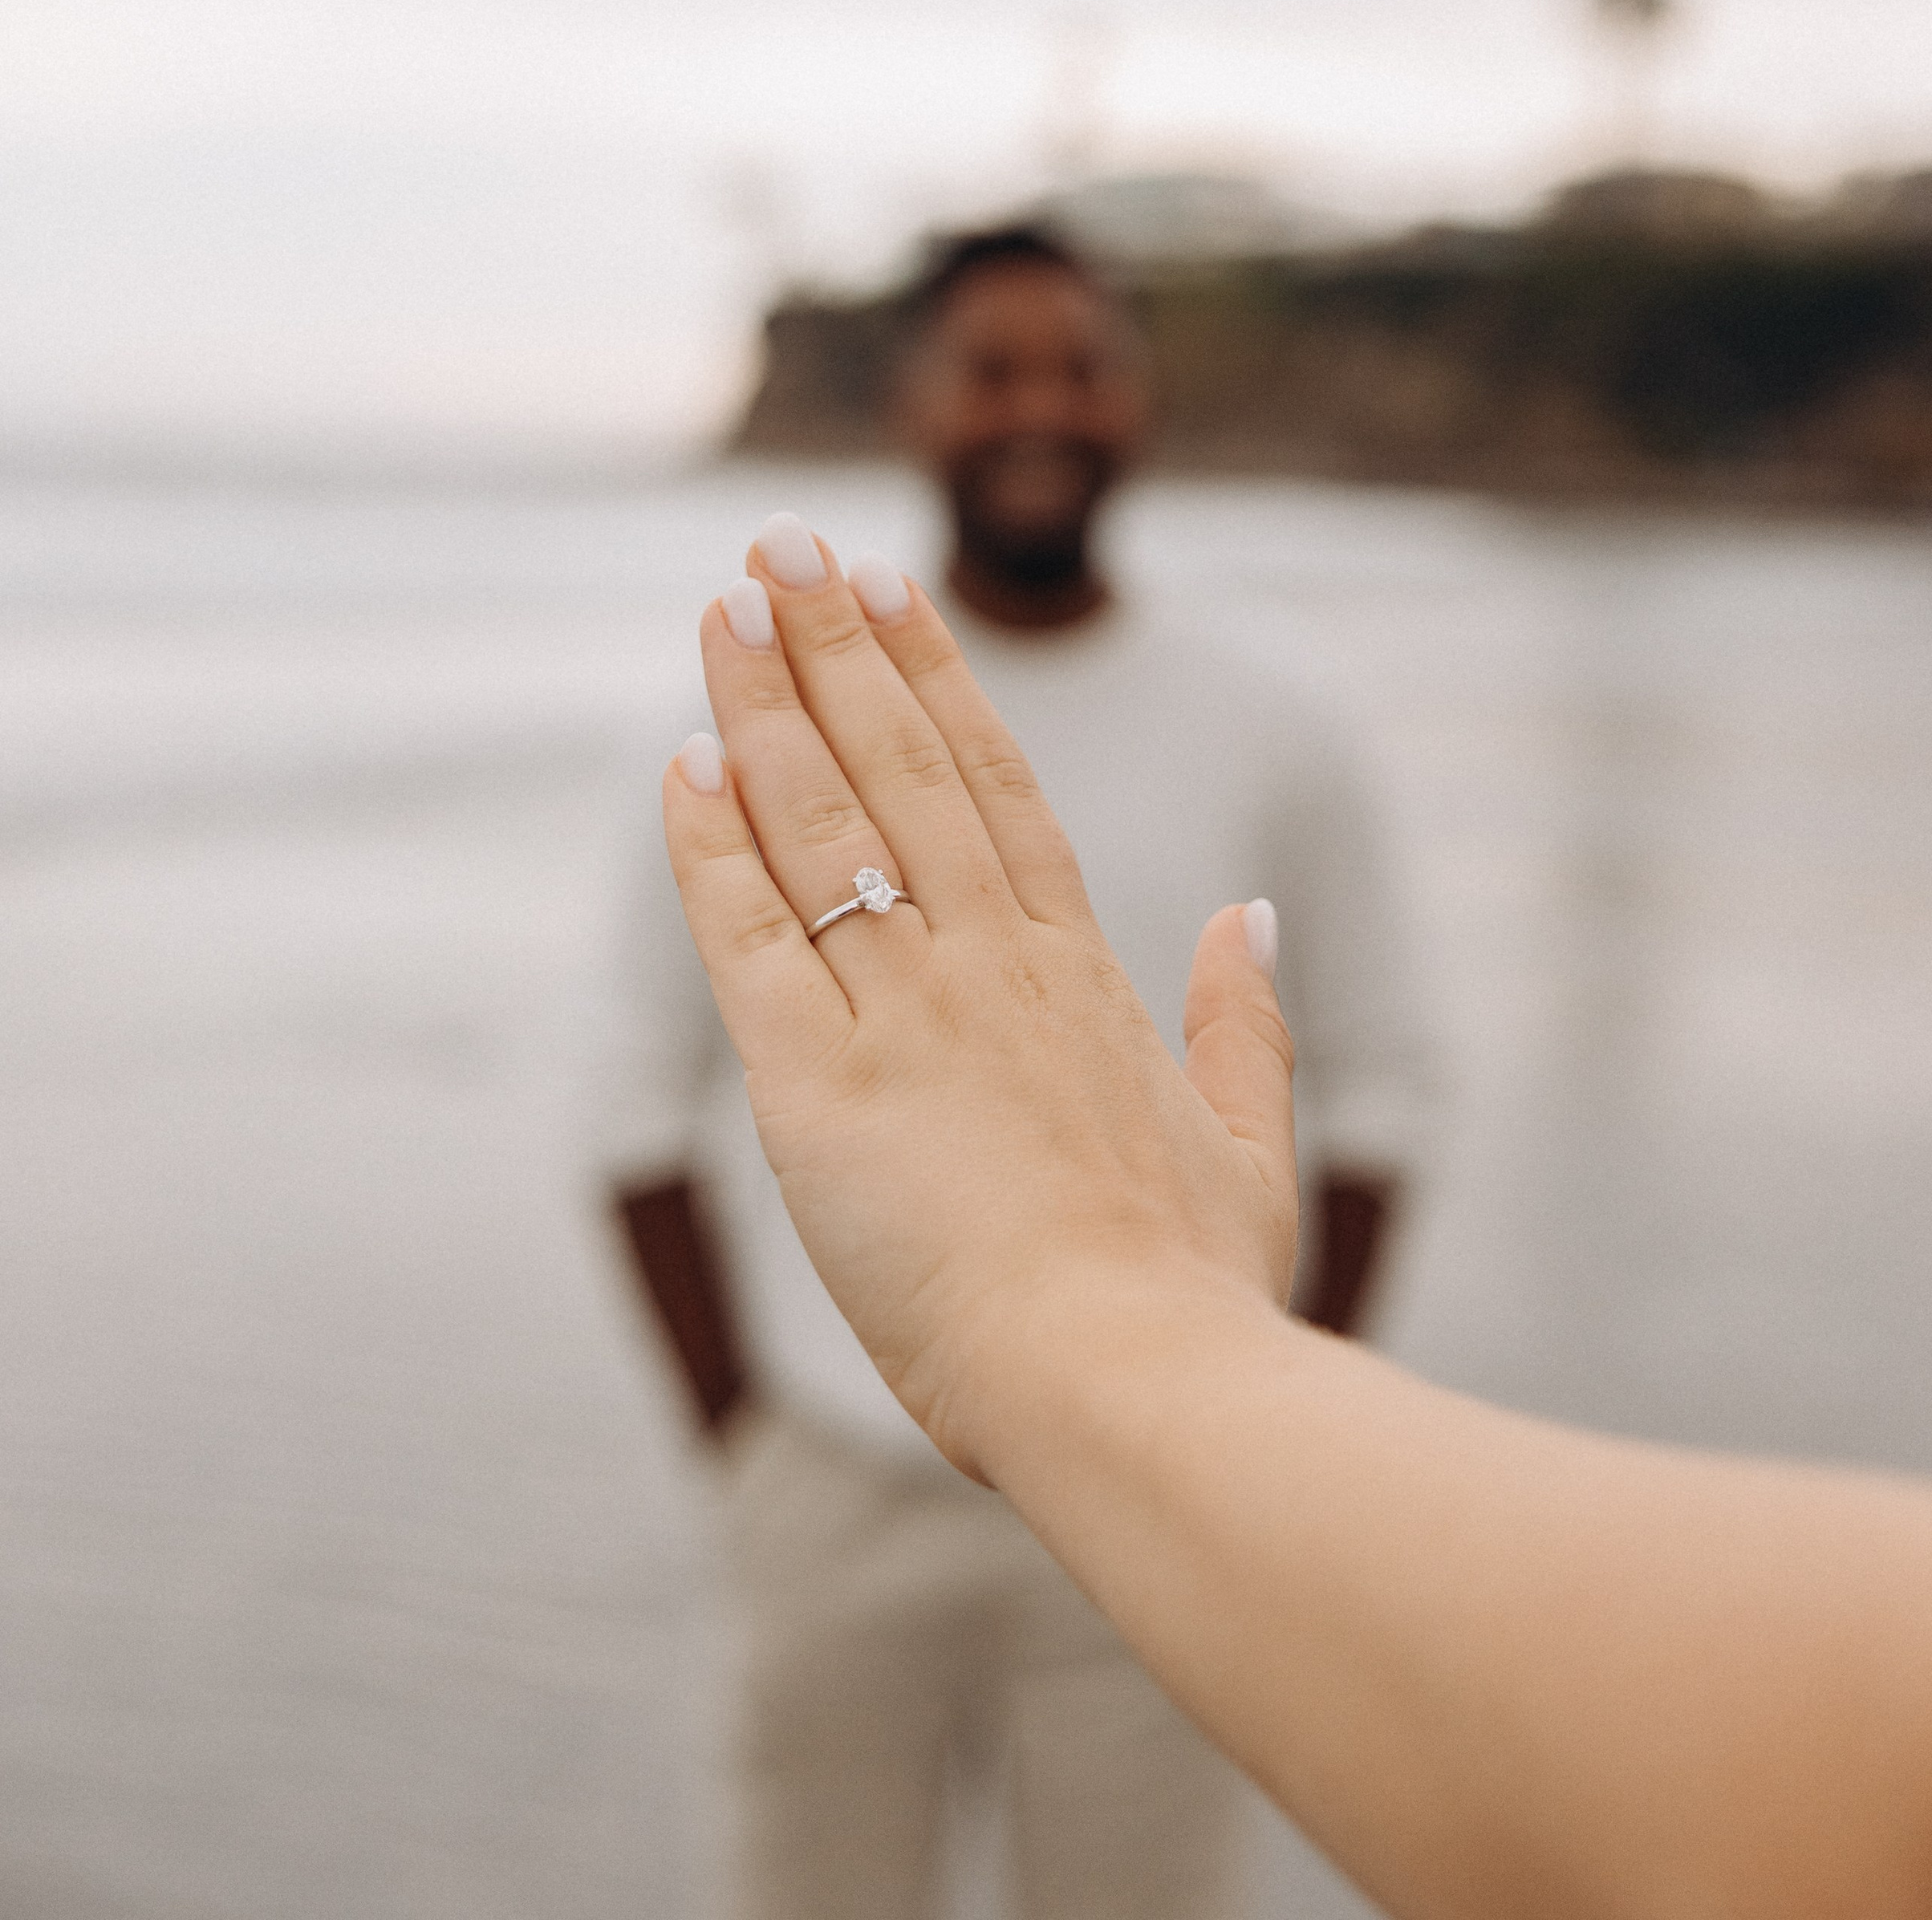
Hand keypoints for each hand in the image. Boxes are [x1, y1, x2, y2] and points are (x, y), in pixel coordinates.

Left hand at [660, 522, 1298, 1480]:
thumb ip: (1246, 1021)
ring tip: (725, 606)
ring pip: (821, 824)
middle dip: (834, 647)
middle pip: (899, 766)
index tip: (895, 590)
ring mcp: (906, 1016)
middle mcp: (989, 964)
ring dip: (764, 706)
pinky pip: (750, 939)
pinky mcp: (819, 1090)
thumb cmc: (1194, 1292)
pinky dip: (711, 848)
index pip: (996, 785)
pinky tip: (679, 765)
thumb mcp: (1250, 1144)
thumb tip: (1251, 910)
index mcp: (1079, 972)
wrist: (1136, 1386)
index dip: (937, 679)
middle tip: (782, 546)